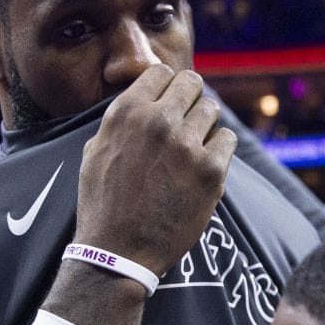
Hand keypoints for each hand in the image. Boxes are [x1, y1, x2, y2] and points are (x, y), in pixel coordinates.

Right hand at [74, 65, 236, 277]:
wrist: (118, 252)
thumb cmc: (104, 204)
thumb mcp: (96, 150)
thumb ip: (122, 118)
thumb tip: (146, 97)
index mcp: (126, 111)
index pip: (161, 72)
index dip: (167, 87)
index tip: (168, 103)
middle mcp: (158, 121)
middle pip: (192, 83)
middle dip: (189, 99)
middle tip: (185, 122)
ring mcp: (187, 145)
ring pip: (212, 110)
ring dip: (205, 125)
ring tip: (192, 148)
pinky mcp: (211, 171)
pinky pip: (228, 140)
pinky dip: (219, 150)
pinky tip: (204, 166)